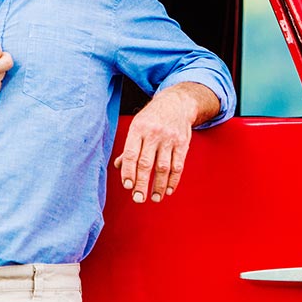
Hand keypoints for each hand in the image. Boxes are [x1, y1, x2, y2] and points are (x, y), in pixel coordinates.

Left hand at [112, 83, 210, 204]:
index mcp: (138, 129)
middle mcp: (154, 134)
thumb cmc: (152, 117)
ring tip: (154, 198)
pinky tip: (169, 190)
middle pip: (146, 163)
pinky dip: (173, 180)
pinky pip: (178, 165)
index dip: (128, 171)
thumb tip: (119, 166)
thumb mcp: (137, 126)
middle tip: (138, 198)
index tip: (127, 186)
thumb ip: (129, 147)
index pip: (131, 154)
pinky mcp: (183, 143)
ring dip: (159, 185)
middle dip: (142, 183)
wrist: (177, 103)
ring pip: (163, 167)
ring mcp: (169, 139)